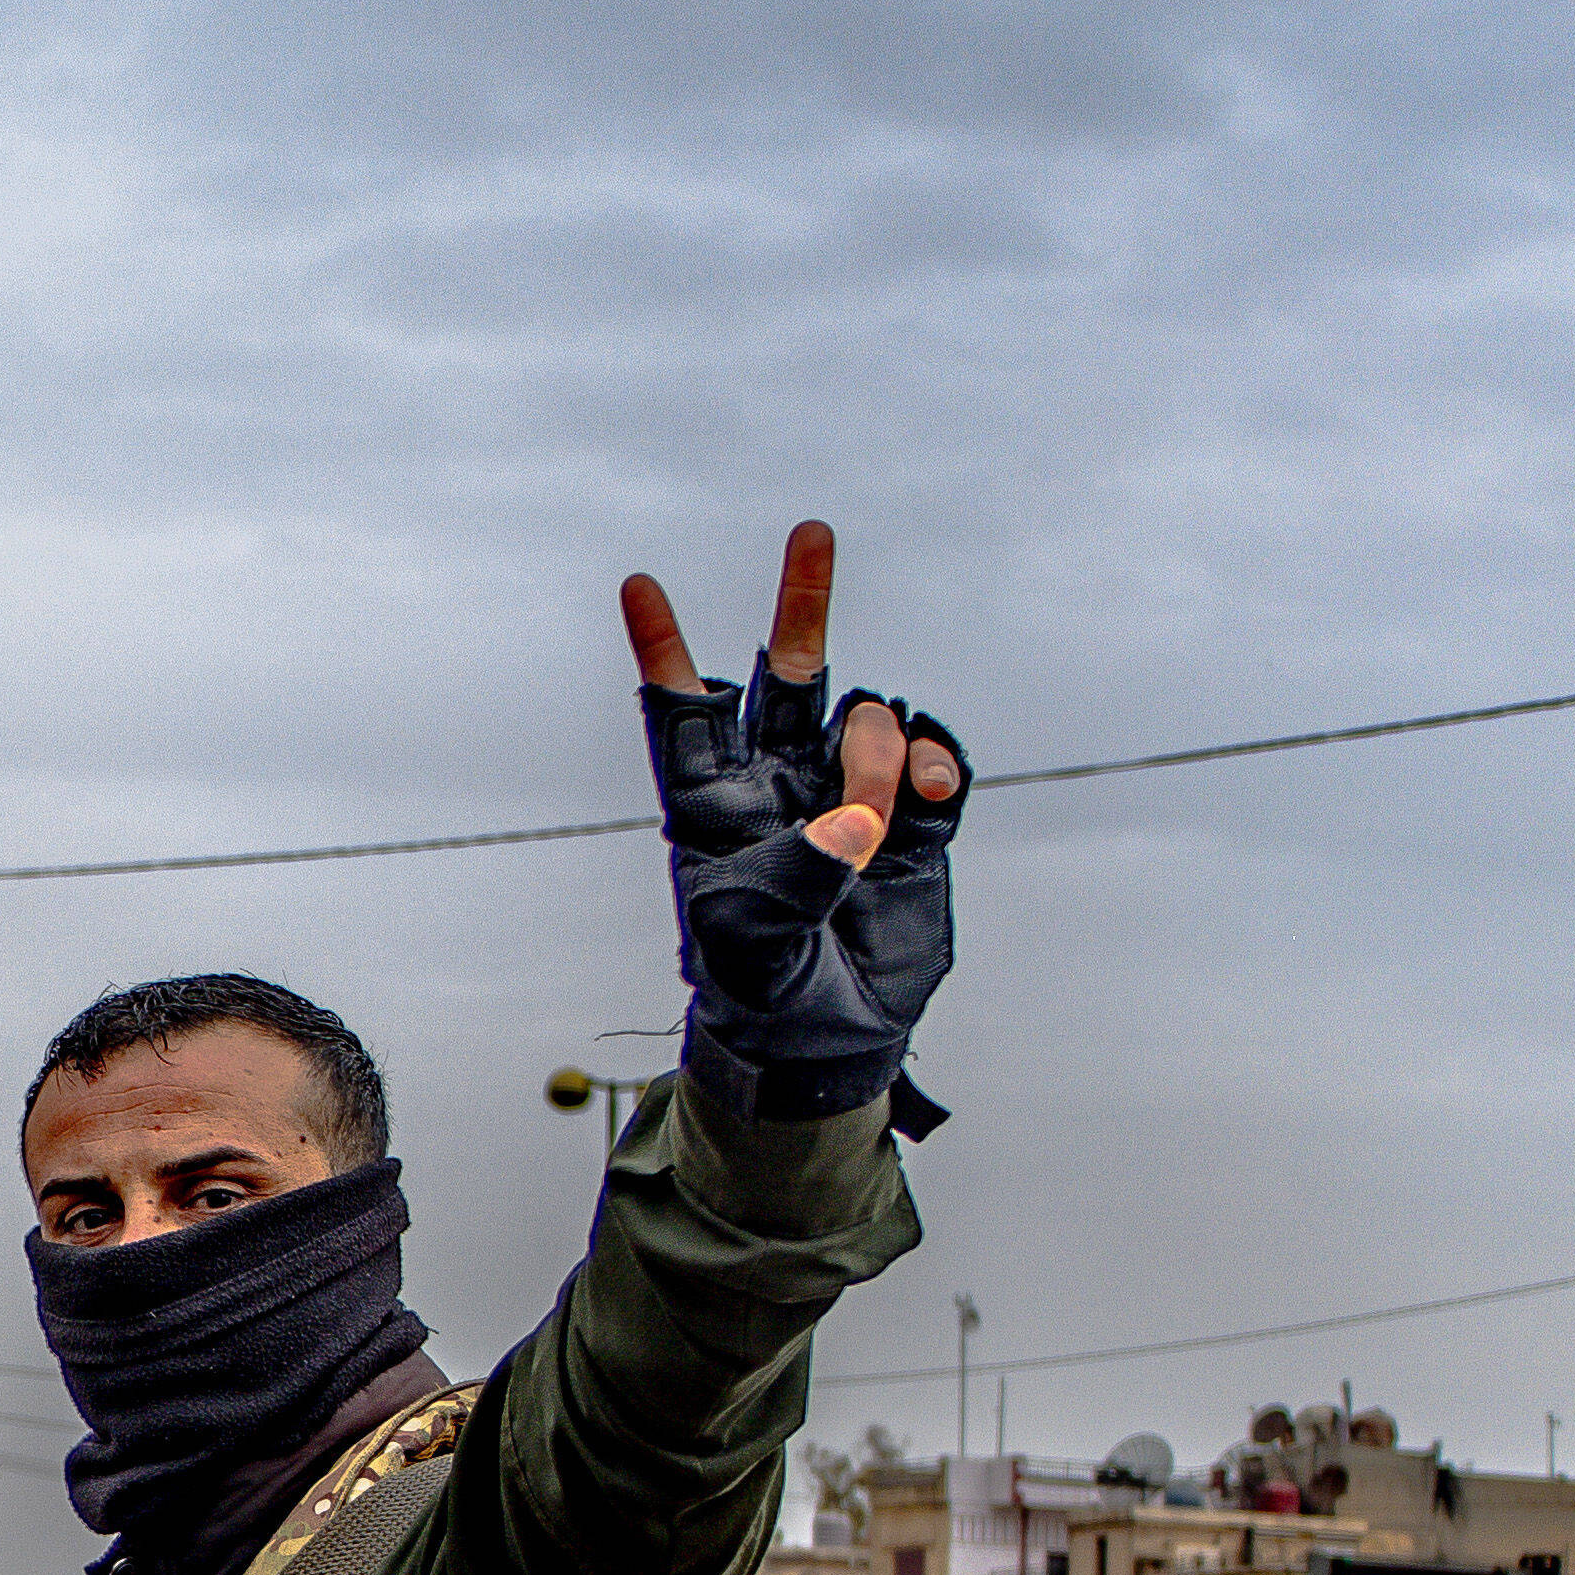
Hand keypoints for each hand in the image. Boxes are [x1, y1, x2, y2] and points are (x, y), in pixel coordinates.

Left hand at [623, 524, 968, 1122]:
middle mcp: (782, 784)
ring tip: (882, 806)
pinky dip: (937, 760)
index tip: (637, 585)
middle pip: (789, 675)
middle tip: (811, 531)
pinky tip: (933, 788)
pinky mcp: (914, 823)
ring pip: (870, 719)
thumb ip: (796, 880)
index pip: (681, 711)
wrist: (830, 1043)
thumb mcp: (751, 948)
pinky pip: (932, 761)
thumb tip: (854, 821)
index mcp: (715, 804)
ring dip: (877, 745)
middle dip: (801, 603)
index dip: (661, 647)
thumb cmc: (762, 996)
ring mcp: (851, 795)